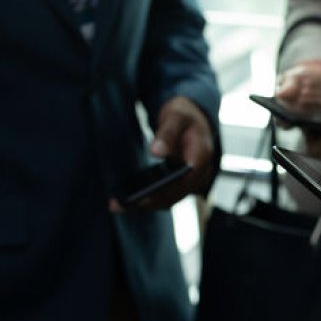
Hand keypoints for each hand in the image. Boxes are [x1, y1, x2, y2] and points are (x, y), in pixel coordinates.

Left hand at [118, 96, 214, 210]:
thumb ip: (167, 134)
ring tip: (118, 205)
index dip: (165, 190)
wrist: (192, 119)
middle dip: (149, 202)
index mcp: (201, 157)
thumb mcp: (176, 116)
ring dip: (146, 204)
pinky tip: (126, 201)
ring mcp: (190, 182)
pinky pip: (164, 196)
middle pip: (175, 195)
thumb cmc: (184, 115)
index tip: (144, 195)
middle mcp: (200, 174)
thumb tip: (156, 152)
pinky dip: (147, 200)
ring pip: (169, 199)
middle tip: (123, 203)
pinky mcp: (180, 185)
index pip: (184, 181)